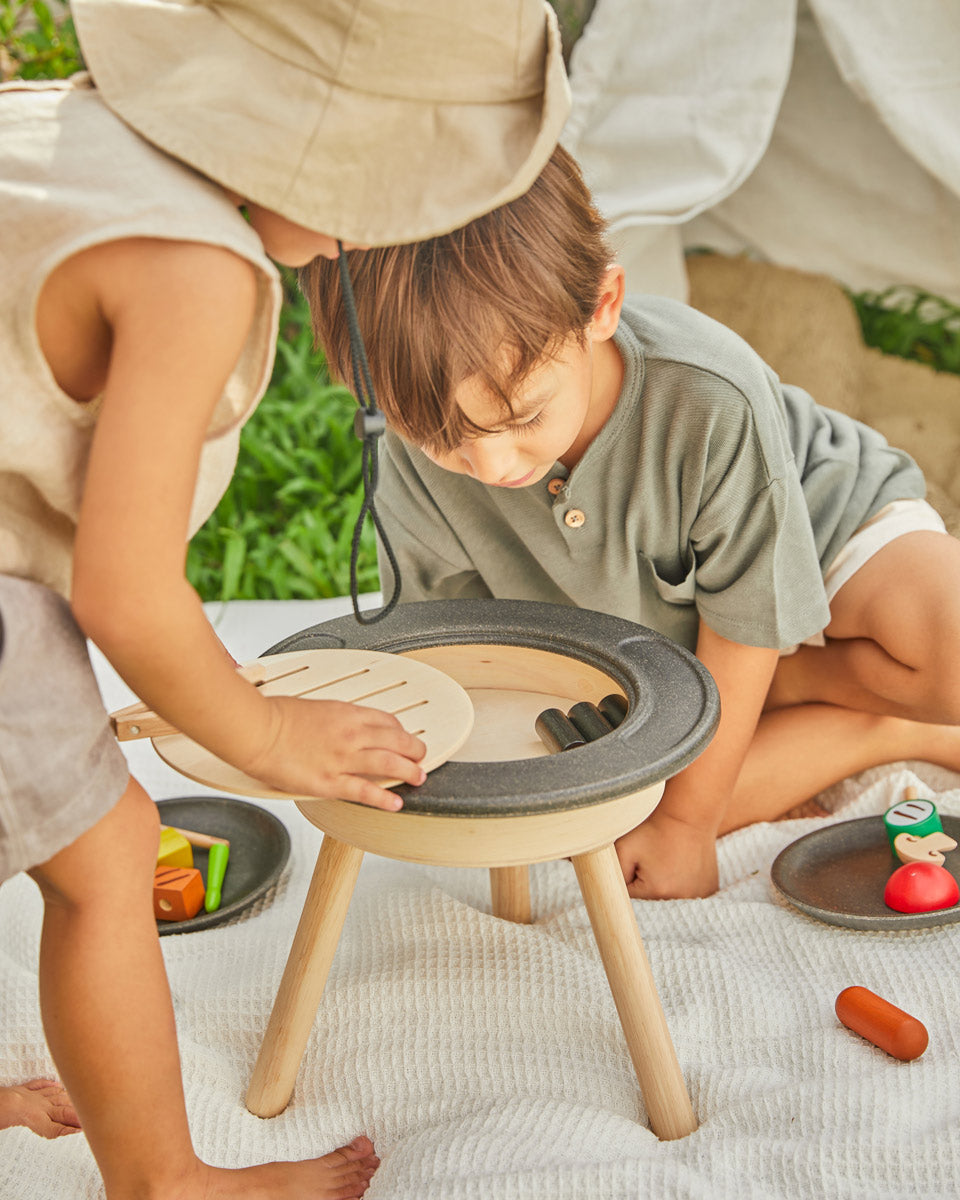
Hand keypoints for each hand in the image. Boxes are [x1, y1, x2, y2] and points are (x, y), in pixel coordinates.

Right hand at [239, 696, 426, 808]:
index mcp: (346, 713)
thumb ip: (331, 718)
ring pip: (390, 764)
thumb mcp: (313, 708)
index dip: (400, 731)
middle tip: (422, 756)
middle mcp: (351, 734)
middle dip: (415, 749)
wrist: (256, 730)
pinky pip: (365, 791)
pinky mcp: (330, 782)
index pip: (386, 721)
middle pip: (397, 740)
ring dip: (410, 771)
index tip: (403, 737)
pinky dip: (384, 798)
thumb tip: (336, 725)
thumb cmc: (275, 716)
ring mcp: (343, 759)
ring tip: (419, 777)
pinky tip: (396, 803)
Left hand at [615, 810, 718, 899]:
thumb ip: (611, 873)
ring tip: (668, 861)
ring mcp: (698, 896)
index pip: (630, 897)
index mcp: (656, 890)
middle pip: (650, 901)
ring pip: (668, 899)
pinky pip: (686, 895)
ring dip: (665, 886)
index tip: (637, 861)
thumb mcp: (623, 847)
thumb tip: (611, 894)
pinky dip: (682, 885)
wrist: (689, 814)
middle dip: (645, 884)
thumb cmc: (655, 828)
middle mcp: (681, 899)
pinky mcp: (709, 890)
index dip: (628, 877)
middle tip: (653, 859)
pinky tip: (682, 866)